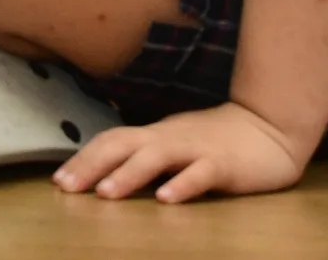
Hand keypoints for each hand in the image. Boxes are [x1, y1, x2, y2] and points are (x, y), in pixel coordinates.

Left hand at [52, 101, 309, 202]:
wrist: (269, 128)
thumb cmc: (217, 140)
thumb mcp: (174, 144)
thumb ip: (145, 154)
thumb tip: (105, 170)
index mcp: (156, 135)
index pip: (111, 141)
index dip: (84, 159)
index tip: (58, 180)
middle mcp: (170, 138)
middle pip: (124, 145)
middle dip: (92, 166)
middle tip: (66, 187)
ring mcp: (197, 149)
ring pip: (158, 156)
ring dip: (129, 174)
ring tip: (106, 193)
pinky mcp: (225, 164)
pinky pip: (201, 174)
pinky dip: (182, 185)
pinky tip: (166, 200)